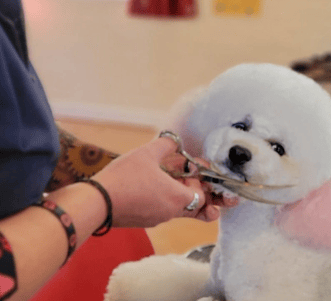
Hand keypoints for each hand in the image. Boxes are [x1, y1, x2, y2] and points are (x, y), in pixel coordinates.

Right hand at [92, 137, 236, 227]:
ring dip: (179, 195)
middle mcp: (171, 213)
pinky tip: (152, 186)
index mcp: (177, 198)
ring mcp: (157, 219)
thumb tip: (174, 140)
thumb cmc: (124, 178)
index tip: (196, 170)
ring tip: (171, 178)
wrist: (97, 202)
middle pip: (195, 208)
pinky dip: (165, 200)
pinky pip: (162, 211)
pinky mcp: (144, 222)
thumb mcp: (146, 154)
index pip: (202, 196)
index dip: (202, 183)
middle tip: (195, 181)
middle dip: (199, 195)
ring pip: (177, 209)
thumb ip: (165, 144)